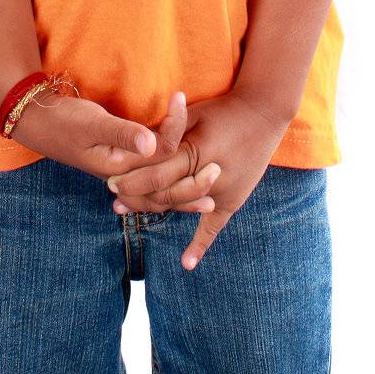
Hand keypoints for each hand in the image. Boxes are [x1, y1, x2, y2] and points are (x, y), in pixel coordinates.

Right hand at [8, 85, 216, 212]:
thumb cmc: (64, 120)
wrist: (39, 123)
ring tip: (210, 191)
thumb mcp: (93, 123)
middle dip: (192, 181)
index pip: (158, 154)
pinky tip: (182, 184)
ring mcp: (121, 173)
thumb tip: (154, 144)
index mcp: (118, 168)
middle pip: (163, 185)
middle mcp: (122, 176)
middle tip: (219, 169)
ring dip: (184, 189)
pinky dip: (168, 182)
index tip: (181, 98)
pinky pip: (150, 179)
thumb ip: (124, 133)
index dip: (175, 127)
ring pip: (158, 188)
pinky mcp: (121, 165)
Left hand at [107, 88, 291, 270]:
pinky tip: (186, 263)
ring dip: (151, 210)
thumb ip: (167, 130)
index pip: (155, 172)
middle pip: (162, 192)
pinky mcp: (232, 200)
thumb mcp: (193, 114)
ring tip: (126, 210)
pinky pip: (214, 226)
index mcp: (195, 151)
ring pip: (179, 208)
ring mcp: (220, 192)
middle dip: (134, 194)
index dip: (131, 177)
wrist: (265, 113)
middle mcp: (206, 175)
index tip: (110, 178)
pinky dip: (200, 245)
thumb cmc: (224, 109)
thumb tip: (137, 142)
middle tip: (112, 194)